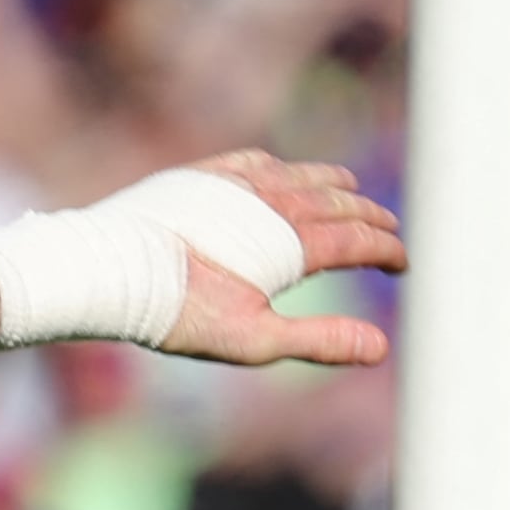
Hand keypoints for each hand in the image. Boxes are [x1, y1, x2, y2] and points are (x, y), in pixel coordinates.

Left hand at [155, 151, 403, 370]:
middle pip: (341, 204)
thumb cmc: (178, 311)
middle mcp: (274, 203)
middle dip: (371, 219)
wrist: (108, 269)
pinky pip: (258, 161)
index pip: (359, 241)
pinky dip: (285, 169)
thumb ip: (318, 340)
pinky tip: (283, 174)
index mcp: (293, 243)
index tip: (401, 264)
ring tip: (352, 195)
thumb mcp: (252, 339)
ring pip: (305, 175)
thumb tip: (379, 348)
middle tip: (388, 231)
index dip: (388, 251)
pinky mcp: (203, 175)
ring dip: (335, 188)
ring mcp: (238, 183)